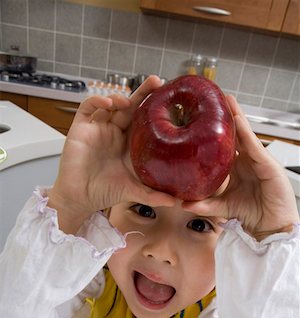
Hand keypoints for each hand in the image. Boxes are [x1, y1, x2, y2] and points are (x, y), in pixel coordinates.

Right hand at [48, 75, 174, 233]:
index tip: (170, 98)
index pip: (144, 120)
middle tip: (157, 82)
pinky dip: (97, 101)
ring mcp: (98, 128)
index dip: (154, 107)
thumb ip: (153, 194)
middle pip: (130, 106)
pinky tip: (108, 103)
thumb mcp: (133, 191)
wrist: (80, 198)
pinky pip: (88, 107)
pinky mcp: (81, 128)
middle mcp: (115, 132)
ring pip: (110, 103)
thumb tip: (176, 201)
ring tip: (128, 101)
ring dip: (120, 98)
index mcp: (129, 143)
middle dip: (143, 93)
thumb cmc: (105, 192)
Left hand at [183, 96, 298, 239]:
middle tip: (212, 100)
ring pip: (245, 135)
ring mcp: (258, 160)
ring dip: (236, 116)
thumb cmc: (251, 214)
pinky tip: (237, 120)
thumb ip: (204, 204)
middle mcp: (246, 160)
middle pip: (234, 135)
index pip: (223, 145)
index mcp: (236, 167)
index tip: (199, 119)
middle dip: (224, 118)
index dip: (212, 133)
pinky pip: (254, 146)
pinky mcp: (268, 164)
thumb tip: (183, 203)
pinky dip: (246, 133)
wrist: (271, 227)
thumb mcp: (222, 207)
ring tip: (227, 100)